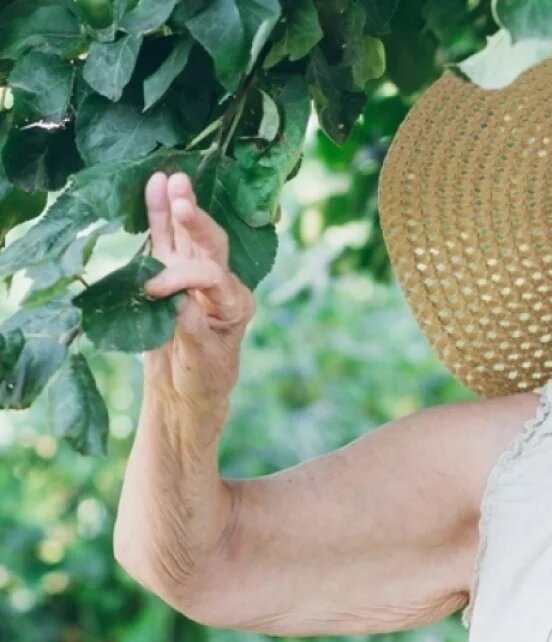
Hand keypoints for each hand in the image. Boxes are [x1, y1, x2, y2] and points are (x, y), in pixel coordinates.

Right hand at [141, 171, 254, 408]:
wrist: (187, 392)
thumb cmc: (201, 381)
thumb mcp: (200, 362)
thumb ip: (191, 330)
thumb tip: (178, 300)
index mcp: (236, 304)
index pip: (211, 276)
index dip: (181, 277)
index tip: (153, 291)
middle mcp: (220, 285)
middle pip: (210, 244)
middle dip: (195, 218)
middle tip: (181, 189)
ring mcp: (195, 277)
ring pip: (187, 236)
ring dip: (179, 206)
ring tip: (170, 177)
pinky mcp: (170, 275)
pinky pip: (166, 241)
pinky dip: (159, 216)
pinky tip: (154, 187)